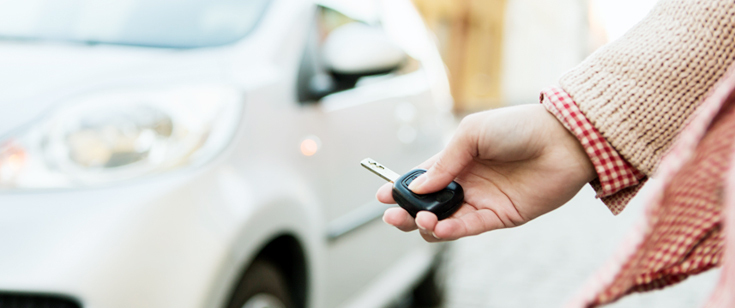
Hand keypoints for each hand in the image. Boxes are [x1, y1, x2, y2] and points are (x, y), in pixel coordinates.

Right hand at [377, 104, 595, 241]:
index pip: (422, 179)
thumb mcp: (473, 132)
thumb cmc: (520, 127)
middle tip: (393, 215)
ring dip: (427, 224)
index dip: (401, 189)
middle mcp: (466, 182)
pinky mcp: (499, 216)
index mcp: (456, 159)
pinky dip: (450, 230)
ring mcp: (481, 200)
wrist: (563, 141)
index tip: (383, 196)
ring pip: (444, 221)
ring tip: (423, 219)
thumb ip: (444, 161)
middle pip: (427, 205)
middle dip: (406, 212)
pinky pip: (469, 228)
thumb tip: (418, 188)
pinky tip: (439, 227)